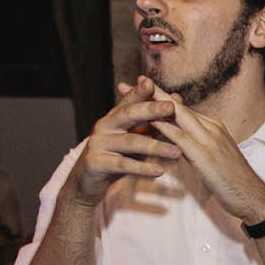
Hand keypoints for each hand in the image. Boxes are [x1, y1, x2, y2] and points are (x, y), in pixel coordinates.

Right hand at [64, 77, 184, 205]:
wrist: (88, 181)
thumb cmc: (117, 156)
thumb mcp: (135, 136)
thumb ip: (153, 120)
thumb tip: (176, 97)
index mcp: (115, 117)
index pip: (129, 100)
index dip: (140, 91)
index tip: (153, 83)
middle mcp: (105, 126)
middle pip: (128, 114)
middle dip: (151, 109)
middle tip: (172, 107)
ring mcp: (98, 144)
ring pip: (130, 142)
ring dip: (155, 146)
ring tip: (177, 152)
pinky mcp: (96, 163)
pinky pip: (122, 164)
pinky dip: (142, 168)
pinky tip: (159, 171)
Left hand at [141, 82, 264, 225]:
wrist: (252, 197)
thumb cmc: (233, 182)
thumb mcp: (213, 158)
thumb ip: (196, 146)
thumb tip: (178, 143)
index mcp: (213, 128)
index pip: (182, 109)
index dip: (160, 98)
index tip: (141, 87)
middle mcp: (211, 128)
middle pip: (177, 106)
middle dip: (151, 93)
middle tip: (126, 84)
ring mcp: (209, 139)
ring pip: (177, 116)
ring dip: (152, 104)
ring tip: (130, 95)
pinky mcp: (205, 155)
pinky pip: (180, 137)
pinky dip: (162, 127)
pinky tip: (146, 121)